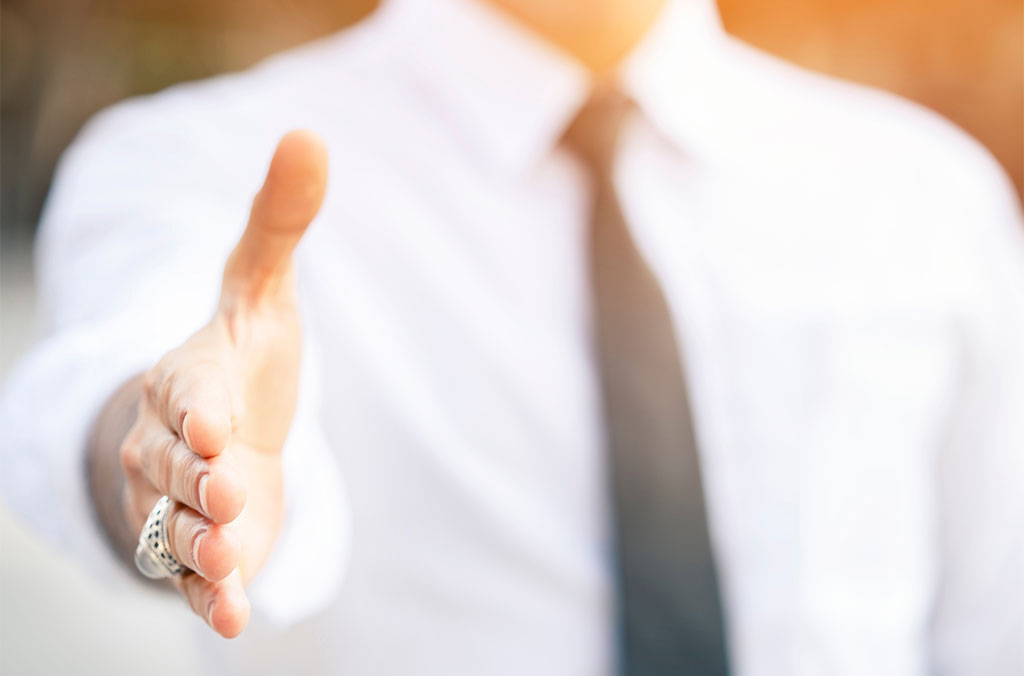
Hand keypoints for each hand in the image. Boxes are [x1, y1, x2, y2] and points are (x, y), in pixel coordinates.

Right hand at [118, 130, 327, 636]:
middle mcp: (170, 441)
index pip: (188, 396)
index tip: (219, 430)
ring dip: (203, 548)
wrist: (223, 420)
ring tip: (229, 568)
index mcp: (188, 378)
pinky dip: (210, 595)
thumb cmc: (244, 354)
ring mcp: (181, 499)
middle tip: (232, 495)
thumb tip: (308, 133)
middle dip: (202, 484)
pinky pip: (195, 572)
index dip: (201, 413)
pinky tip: (233, 619)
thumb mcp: (261, 288)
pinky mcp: (203, 543)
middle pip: (178, 467)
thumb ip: (278, 223)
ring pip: (179, 525)